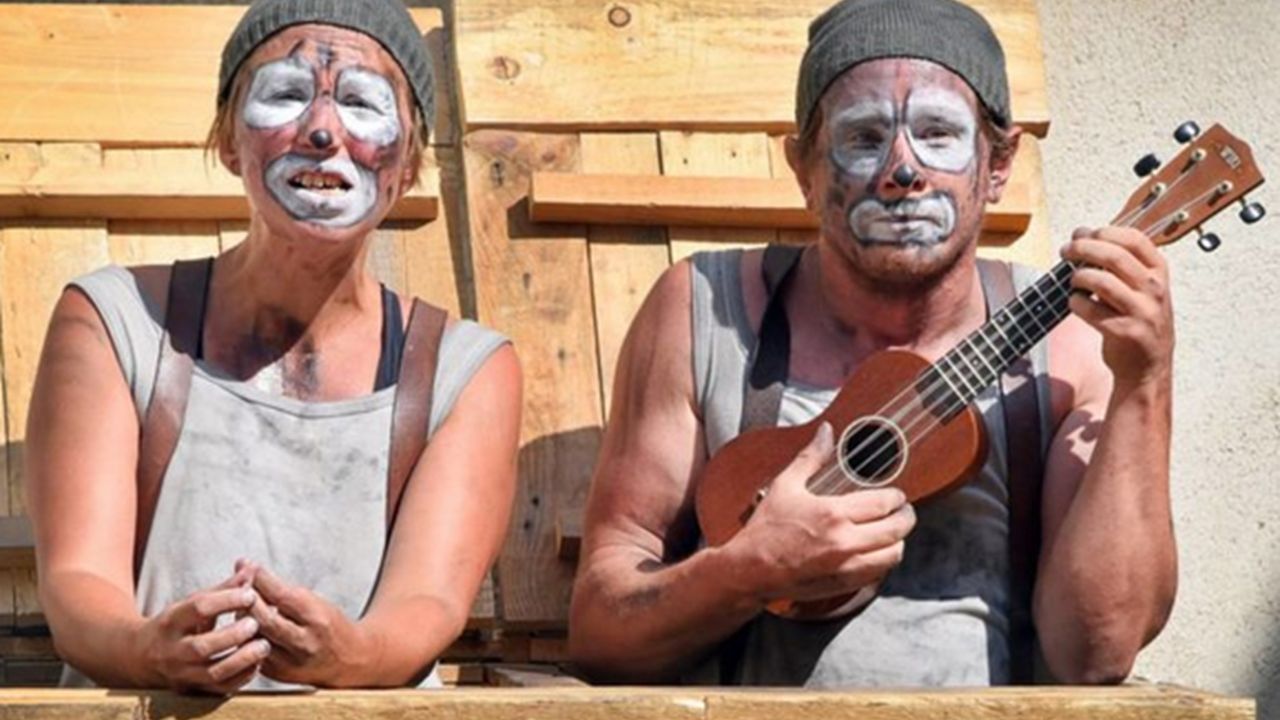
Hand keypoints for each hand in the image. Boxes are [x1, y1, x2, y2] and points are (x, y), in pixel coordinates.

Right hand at [131, 566, 268, 693]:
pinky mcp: (192, 690)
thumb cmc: (177, 623)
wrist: (142, 656)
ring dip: (242, 660)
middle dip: (233, 635)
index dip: (227, 600)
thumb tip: (252, 570)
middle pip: (202, 647)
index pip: (198, 609)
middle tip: (256, 623)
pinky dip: (242, 678)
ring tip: (264, 646)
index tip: (251, 594)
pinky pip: (220, 689)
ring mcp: (181, 674)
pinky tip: (257, 663)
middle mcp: (172, 650)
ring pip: (212, 673)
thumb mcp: (193, 602)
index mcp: (171, 621)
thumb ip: (225, 588)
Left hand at [240, 560, 373, 686]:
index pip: (282, 596)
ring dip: (242, 618)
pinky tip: (245, 623)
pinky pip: (252, 652)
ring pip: (253, 638)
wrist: (348, 660)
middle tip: (238, 584)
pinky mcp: (277, 674)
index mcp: (318, 620)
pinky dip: (245, 635)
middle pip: (264, 619)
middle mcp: (305, 643)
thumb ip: (277, 586)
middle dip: (246, 599)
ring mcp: (290, 662)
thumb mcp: (313, 600)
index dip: (261, 579)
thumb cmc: (329, 624)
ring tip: (242, 603)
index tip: (249, 565)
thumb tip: (243, 565)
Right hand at [723, 423, 915, 603]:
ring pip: (893, 555)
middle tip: (904, 511)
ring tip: (894, 533)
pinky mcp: (844, 585)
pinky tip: (876, 552)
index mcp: (833, 513)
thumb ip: (811, 457)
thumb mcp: (785, 486)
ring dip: (898, 542)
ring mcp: (846, 566)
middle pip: (896, 530)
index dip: (897, 497)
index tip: (897, 495)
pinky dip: (883, 561)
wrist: (751, 570)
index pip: (883, 503)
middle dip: (906, 518)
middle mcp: (845, 542)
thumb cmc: (766, 529)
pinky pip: (878, 574)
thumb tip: (826, 432)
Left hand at [1062, 227, 1174, 387]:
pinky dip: (1075, 303)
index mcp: (1159, 272)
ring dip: (1078, 277)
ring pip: (1100, 281)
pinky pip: (1089, 309)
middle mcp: (1154, 290)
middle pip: (1113, 256)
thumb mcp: (1143, 288)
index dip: (1105, 231)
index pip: (1134, 239)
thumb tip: (1082, 234)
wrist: (1148, 367)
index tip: (1083, 233)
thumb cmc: (1139, 320)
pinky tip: (1076, 303)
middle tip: (1065, 250)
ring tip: (1073, 281)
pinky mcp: (1123, 332)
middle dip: (1083, 248)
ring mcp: (1141, 312)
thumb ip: (1119, 263)